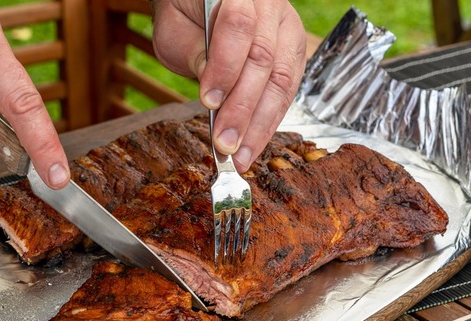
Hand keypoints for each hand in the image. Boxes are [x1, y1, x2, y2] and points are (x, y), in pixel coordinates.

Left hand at [152, 0, 305, 172]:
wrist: (202, 3)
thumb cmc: (185, 15)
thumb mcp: (177, 30)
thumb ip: (195, 54)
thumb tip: (214, 95)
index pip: (238, 27)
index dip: (225, 67)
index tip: (209, 101)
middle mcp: (271, 6)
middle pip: (264, 59)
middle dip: (243, 108)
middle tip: (225, 144)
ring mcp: (287, 29)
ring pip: (282, 80)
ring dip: (260, 125)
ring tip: (240, 156)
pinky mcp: (294, 54)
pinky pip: (287, 92)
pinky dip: (269, 122)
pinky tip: (252, 146)